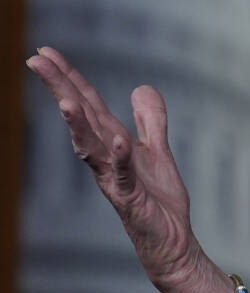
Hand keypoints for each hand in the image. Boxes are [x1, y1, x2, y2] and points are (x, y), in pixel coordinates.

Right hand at [26, 46, 202, 288]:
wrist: (171, 240)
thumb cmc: (158, 199)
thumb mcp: (156, 151)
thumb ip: (150, 121)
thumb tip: (142, 87)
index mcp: (111, 143)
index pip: (87, 104)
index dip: (69, 78)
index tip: (45, 52)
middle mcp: (105, 158)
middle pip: (80, 118)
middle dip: (60, 89)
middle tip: (35, 61)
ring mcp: (114, 179)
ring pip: (90, 147)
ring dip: (78, 124)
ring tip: (66, 99)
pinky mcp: (130, 199)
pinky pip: (123, 175)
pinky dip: (120, 157)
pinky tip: (118, 140)